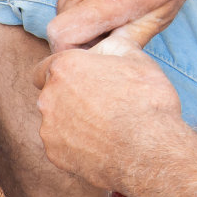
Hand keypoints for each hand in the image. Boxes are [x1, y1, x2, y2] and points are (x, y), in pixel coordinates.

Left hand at [32, 45, 187, 190]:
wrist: (149, 151)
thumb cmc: (146, 102)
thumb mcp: (138, 60)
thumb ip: (115, 47)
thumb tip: (111, 42)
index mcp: (64, 68)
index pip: (47, 67)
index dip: (65, 72)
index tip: (82, 79)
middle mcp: (48, 97)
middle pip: (51, 94)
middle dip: (69, 97)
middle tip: (99, 103)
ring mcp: (48, 128)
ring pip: (55, 120)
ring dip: (72, 121)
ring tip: (104, 126)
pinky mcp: (54, 153)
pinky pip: (61, 144)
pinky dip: (76, 144)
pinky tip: (100, 145)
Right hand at [44, 0, 196, 53]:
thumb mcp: (162, 15)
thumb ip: (127, 42)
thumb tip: (101, 61)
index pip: (60, 36)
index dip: (71, 50)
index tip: (94, 49)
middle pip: (60, 25)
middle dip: (81, 33)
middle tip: (110, 26)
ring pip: (61, 7)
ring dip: (79, 13)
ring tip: (110, 3)